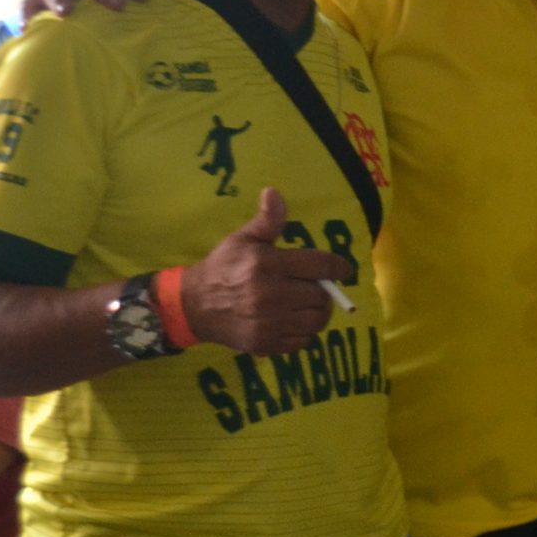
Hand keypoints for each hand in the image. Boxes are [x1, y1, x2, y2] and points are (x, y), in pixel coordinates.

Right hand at [179, 188, 356, 356]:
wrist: (193, 306)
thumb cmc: (223, 267)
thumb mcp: (243, 239)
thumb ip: (267, 220)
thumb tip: (274, 192)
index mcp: (268, 265)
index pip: (320, 266)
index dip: (338, 267)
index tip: (343, 269)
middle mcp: (270, 295)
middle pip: (321, 295)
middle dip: (322, 289)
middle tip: (314, 286)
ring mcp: (269, 323)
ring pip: (317, 320)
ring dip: (318, 311)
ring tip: (306, 303)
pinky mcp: (266, 344)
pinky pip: (303, 341)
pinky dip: (304, 332)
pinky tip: (292, 320)